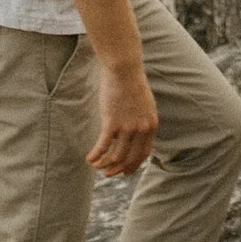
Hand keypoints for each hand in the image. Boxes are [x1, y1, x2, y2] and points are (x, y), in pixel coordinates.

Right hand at [88, 58, 158, 176]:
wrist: (124, 68)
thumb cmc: (131, 81)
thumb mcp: (144, 103)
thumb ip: (141, 118)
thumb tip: (134, 129)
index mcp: (151, 124)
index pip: (144, 153)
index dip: (134, 165)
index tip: (125, 171)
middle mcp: (141, 129)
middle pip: (130, 158)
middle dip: (118, 169)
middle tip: (108, 173)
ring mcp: (127, 127)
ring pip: (116, 155)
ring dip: (105, 164)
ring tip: (96, 166)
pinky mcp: (112, 122)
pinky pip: (103, 146)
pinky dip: (96, 155)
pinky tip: (89, 159)